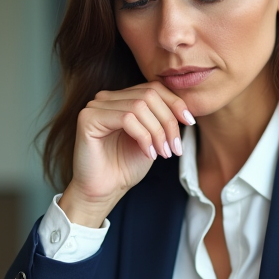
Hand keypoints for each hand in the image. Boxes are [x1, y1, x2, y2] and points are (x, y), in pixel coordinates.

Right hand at [59, 83, 194, 227]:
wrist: (103, 191)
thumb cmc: (125, 167)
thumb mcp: (152, 139)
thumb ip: (163, 119)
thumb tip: (186, 109)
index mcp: (121, 99)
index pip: (154, 88)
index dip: (175, 103)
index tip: (190, 122)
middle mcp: (107, 98)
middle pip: (149, 95)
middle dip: (168, 121)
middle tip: (175, 147)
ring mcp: (95, 106)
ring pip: (139, 107)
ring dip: (158, 132)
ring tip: (163, 153)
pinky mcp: (88, 118)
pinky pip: (126, 119)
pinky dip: (143, 137)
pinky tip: (148, 154)